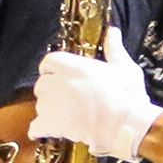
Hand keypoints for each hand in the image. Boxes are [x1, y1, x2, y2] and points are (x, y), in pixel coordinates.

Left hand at [31, 39, 160, 161]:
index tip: (59, 75)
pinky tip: (50, 131)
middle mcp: (59, 82)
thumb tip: (112, 31)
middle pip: (41, 84)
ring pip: (39, 105)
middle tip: (67, 98)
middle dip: (51, 91)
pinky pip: (35, 127)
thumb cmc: (128, 95)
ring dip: (49, 110)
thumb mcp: (125, 68)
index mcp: (75, 66)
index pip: (49, 61)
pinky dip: (40, 130)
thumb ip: (114, 49)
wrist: (125, 123)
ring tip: (67, 116)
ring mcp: (52, 104)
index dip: (51, 69)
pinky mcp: (50, 124)